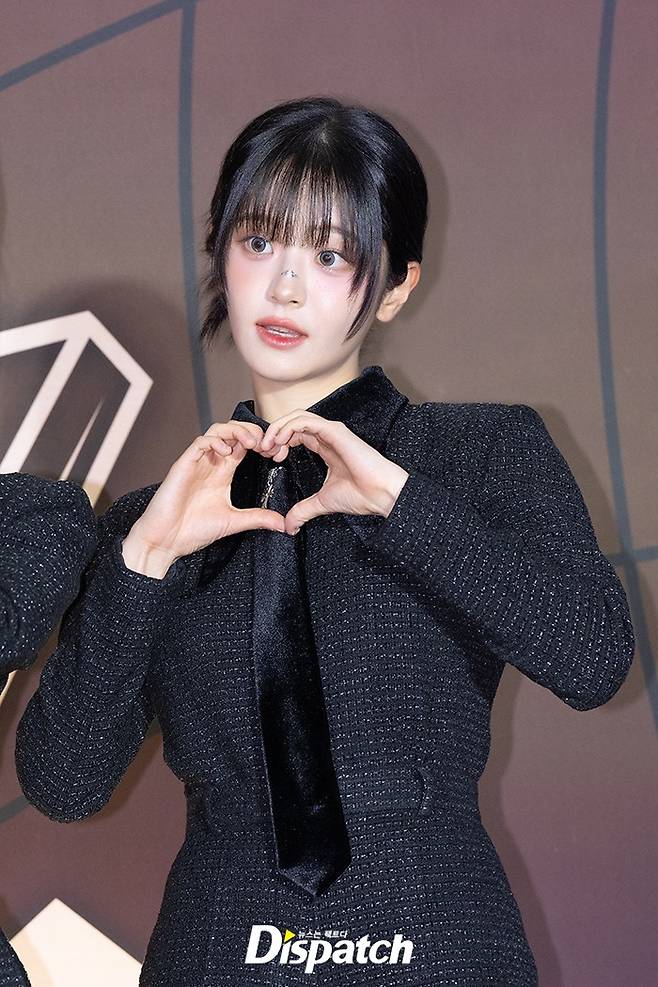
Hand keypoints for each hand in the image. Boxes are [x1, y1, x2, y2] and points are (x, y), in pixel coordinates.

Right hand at [122, 420, 291, 575]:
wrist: (166, 541)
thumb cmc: (193, 531)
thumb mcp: (234, 522)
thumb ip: (257, 518)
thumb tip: (283, 524)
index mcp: (222, 472)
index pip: (243, 445)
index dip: (261, 443)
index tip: (276, 453)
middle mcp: (211, 463)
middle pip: (232, 431)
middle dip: (251, 431)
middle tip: (266, 443)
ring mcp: (197, 462)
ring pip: (217, 430)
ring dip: (236, 431)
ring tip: (251, 443)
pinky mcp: (183, 465)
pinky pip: (200, 442)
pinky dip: (215, 442)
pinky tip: (227, 453)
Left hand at [259, 410, 409, 534]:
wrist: (381, 495)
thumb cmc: (362, 495)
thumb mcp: (322, 503)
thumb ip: (304, 510)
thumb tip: (289, 526)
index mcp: (326, 448)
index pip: (297, 434)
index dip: (280, 442)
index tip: (270, 458)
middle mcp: (328, 436)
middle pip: (293, 423)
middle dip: (275, 433)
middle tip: (262, 450)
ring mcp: (332, 431)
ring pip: (297, 417)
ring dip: (278, 428)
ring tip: (267, 445)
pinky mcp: (335, 431)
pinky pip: (305, 420)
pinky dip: (288, 427)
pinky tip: (279, 441)